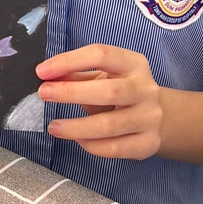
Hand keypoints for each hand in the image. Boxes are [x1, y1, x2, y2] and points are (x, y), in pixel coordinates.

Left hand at [37, 44, 162, 159]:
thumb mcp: (103, 76)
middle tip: (44, 95)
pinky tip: (77, 140)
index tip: (43, 71)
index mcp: (134, 63)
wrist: (159, 117)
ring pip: (110, 125)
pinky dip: (91, 145)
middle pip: (108, 91)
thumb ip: (77, 75)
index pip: (101, 55)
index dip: (70, 61)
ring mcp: (150, 117)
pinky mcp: (148, 143)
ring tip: (54, 126)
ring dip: (76, 127)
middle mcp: (146, 88)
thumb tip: (48, 76)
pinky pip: (115, 148)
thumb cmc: (122, 91)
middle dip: (71, 93)